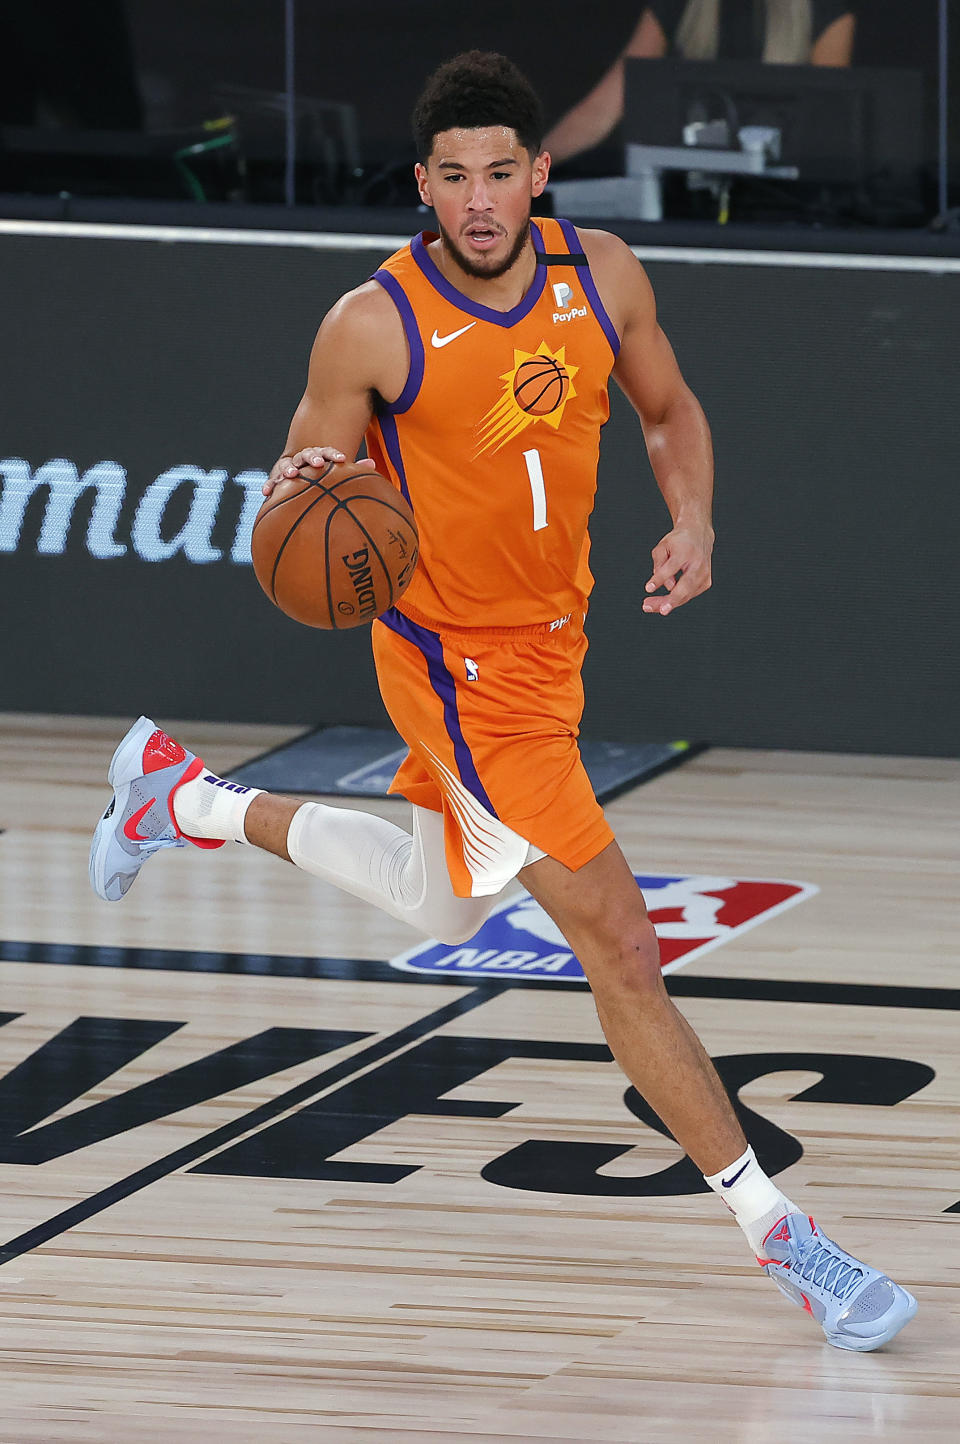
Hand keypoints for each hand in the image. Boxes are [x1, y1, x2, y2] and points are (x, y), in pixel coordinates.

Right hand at [262, 446, 376, 497]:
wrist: (305, 479)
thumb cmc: (326, 478)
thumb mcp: (339, 475)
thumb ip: (354, 470)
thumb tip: (372, 463)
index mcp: (320, 456)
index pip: (327, 451)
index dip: (333, 454)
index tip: (342, 459)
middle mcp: (304, 458)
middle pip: (307, 455)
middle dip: (312, 458)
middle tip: (318, 463)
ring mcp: (290, 467)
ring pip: (287, 465)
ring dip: (288, 468)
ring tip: (291, 474)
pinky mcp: (278, 477)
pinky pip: (273, 481)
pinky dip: (270, 485)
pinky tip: (267, 492)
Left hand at [642, 524, 713, 614]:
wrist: (698, 534)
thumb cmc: (678, 542)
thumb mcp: (662, 546)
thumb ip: (659, 564)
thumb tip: (666, 586)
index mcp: (685, 551)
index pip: (671, 567)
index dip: (660, 579)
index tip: (648, 589)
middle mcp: (698, 564)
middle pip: (685, 586)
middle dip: (671, 600)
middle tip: (656, 609)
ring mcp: (704, 574)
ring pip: (687, 595)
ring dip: (669, 603)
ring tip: (650, 606)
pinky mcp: (706, 582)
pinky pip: (689, 595)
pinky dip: (677, 599)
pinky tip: (664, 600)